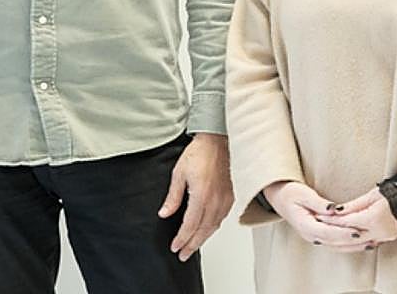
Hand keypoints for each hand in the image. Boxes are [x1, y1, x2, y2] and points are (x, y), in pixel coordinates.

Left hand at [158, 133, 234, 260]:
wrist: (218, 141)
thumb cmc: (200, 153)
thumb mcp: (178, 173)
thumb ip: (173, 196)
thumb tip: (165, 213)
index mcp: (201, 196)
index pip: (190, 225)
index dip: (181, 239)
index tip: (175, 247)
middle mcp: (215, 201)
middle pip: (203, 231)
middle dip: (192, 245)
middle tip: (183, 255)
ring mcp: (225, 200)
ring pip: (214, 227)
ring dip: (202, 239)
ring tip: (193, 246)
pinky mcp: (231, 197)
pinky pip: (222, 218)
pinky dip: (213, 228)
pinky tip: (207, 230)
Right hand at [262, 180, 365, 250]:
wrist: (279, 197)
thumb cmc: (290, 193)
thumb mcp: (303, 193)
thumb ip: (319, 203)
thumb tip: (333, 209)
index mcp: (304, 225)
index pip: (328, 233)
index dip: (344, 233)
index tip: (359, 232)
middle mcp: (310, 235)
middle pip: (335, 243)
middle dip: (353, 242)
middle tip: (371, 238)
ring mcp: (314, 237)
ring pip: (337, 246)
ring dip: (354, 246)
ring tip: (371, 242)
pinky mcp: (319, 236)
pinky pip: (336, 243)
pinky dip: (349, 243)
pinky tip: (361, 241)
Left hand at [316, 186, 396, 249]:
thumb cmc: (394, 192)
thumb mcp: (371, 195)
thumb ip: (353, 206)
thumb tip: (336, 211)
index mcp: (374, 219)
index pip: (346, 222)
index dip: (331, 220)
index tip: (319, 217)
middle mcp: (379, 232)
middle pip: (350, 236)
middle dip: (333, 232)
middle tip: (319, 228)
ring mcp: (385, 237)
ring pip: (358, 244)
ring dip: (342, 241)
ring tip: (328, 236)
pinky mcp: (388, 239)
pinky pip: (367, 244)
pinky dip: (355, 243)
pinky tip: (345, 241)